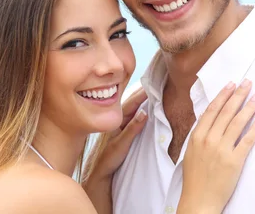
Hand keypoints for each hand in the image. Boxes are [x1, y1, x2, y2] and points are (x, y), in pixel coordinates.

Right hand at [82, 87, 147, 212]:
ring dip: (136, 102)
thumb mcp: (125, 140)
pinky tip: (142, 115)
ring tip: (148, 90)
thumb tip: (145, 113)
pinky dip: (133, 124)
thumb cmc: (113, 158)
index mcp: (120, 123)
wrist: (100, 176)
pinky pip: (125, 132)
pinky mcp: (114, 146)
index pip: (132, 103)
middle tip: (153, 78)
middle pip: (129, 104)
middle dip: (140, 92)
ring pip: (126, 114)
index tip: (153, 79)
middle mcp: (116, 125)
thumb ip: (134, 127)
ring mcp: (114, 134)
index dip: (142, 91)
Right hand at [178, 80, 254, 213]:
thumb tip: (209, 119)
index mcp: (197, 136)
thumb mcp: (191, 151)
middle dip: (238, 95)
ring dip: (249, 107)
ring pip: (237, 123)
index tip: (231, 84)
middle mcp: (209, 139)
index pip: (212, 110)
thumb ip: (200, 135)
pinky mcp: (234, 161)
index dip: (223, 95)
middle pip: (226, 112)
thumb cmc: (194, 177)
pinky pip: (247, 141)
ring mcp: (222, 150)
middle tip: (248, 83)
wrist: (199, 200)